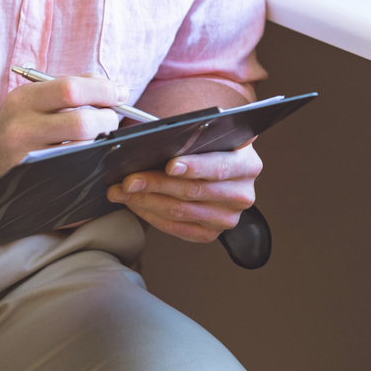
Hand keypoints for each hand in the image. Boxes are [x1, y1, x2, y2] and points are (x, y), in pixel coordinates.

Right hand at [0, 74, 123, 181]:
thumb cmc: (17, 121)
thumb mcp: (33, 96)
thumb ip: (71, 84)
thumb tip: (112, 86)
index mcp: (24, 100)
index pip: (71, 89)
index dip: (104, 90)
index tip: (121, 93)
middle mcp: (22, 128)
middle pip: (81, 123)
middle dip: (108, 120)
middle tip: (112, 119)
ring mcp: (27, 157)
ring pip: (81, 150)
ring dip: (100, 141)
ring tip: (100, 136)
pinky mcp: (34, 180)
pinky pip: (73, 170)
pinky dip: (90, 160)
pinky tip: (91, 153)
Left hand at [109, 140, 261, 241]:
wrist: (222, 170)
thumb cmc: (211, 149)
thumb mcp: (209, 137)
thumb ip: (192, 138)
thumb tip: (155, 142)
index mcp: (247, 165)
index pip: (219, 167)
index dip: (194, 166)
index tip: (169, 165)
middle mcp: (241, 194)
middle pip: (193, 191)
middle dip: (155, 184)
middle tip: (128, 180)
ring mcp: (227, 218)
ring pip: (180, 211)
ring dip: (145, 201)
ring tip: (122, 191)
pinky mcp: (210, 234)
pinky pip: (175, 228)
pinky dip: (151, 215)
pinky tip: (135, 204)